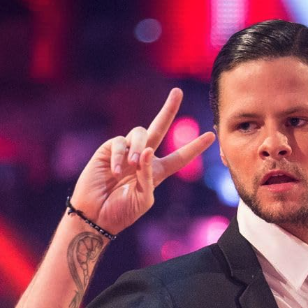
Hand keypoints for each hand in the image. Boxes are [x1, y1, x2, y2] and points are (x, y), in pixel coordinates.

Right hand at [69, 88, 216, 235]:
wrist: (96, 215)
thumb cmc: (121, 211)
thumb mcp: (144, 199)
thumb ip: (150, 176)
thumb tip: (148, 151)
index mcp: (157, 172)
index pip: (179, 157)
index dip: (194, 147)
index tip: (211, 136)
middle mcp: (143, 157)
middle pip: (159, 128)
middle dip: (169, 109)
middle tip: (177, 92)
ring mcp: (126, 151)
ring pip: (140, 133)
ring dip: (140, 147)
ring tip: (133, 166)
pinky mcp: (109, 149)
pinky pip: (119, 143)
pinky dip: (119, 156)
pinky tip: (116, 172)